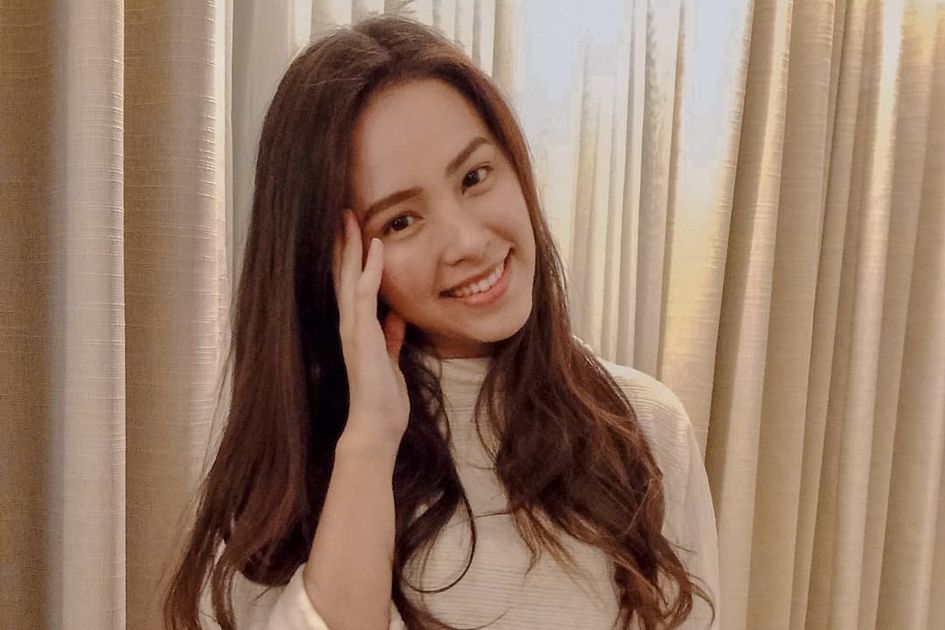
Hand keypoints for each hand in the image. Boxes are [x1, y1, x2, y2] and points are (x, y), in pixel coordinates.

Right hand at [332, 209, 408, 450]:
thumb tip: (395, 316)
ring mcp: (353, 328)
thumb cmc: (384, 398)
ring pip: (348, 278)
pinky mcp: (361, 335)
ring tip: (351, 218)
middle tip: (343, 212)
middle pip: (342, 275)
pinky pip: (364, 294)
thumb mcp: (391, 359)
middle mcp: (350, 324)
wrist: (377, 425)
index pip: (350, 285)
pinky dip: (370, 269)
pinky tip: (375, 247)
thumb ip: (391, 337)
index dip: (351, 257)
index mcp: (357, 329)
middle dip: (343, 243)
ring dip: (350, 247)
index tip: (353, 230)